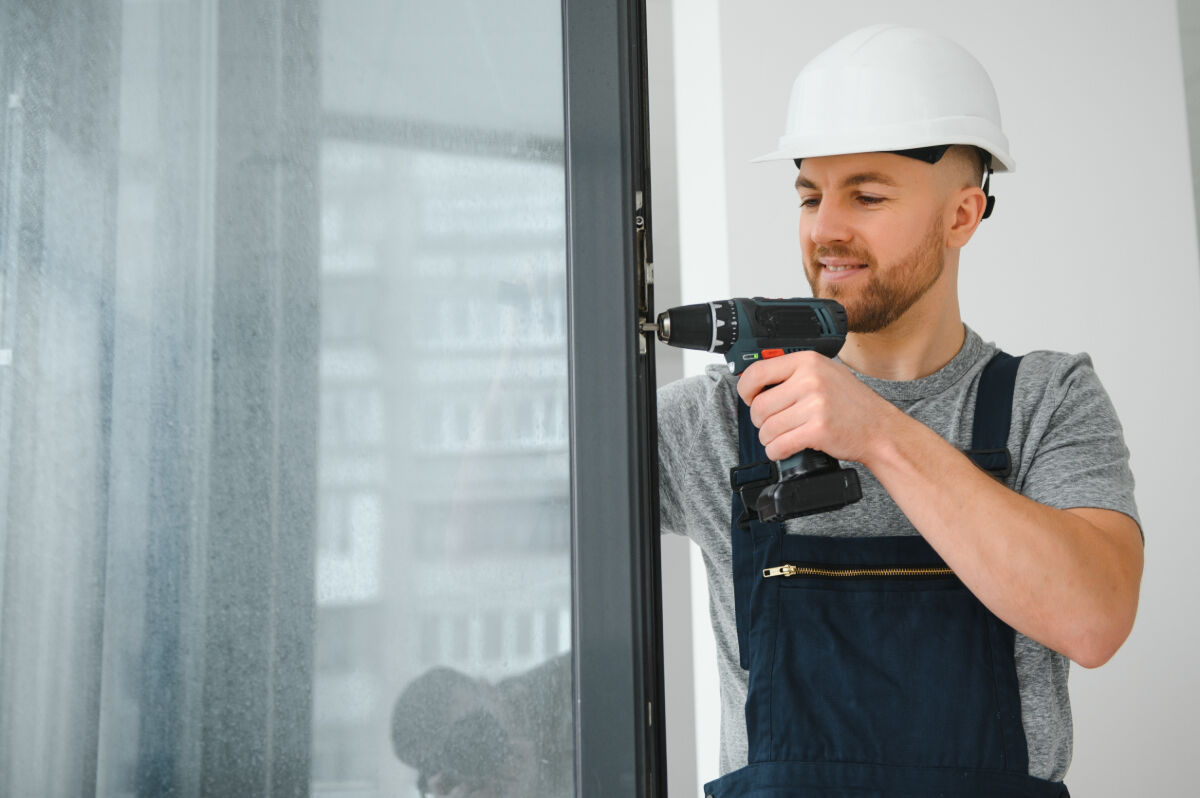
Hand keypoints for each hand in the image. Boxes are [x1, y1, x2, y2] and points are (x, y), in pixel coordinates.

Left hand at [735, 350, 902, 464]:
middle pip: (759, 405)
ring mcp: (815, 405)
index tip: (748, 398)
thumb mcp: (825, 372)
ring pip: (767, 428)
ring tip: (781, 437)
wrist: (879, 429)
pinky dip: (776, 451)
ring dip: (768, 438)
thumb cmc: (852, 403)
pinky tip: (784, 449)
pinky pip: (779, 445)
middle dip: (760, 421)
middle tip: (771, 424)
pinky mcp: (817, 430)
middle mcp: (810, 380)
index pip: (758, 371)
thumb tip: (756, 380)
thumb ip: (794, 372)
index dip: (746, 389)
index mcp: (808, 361)